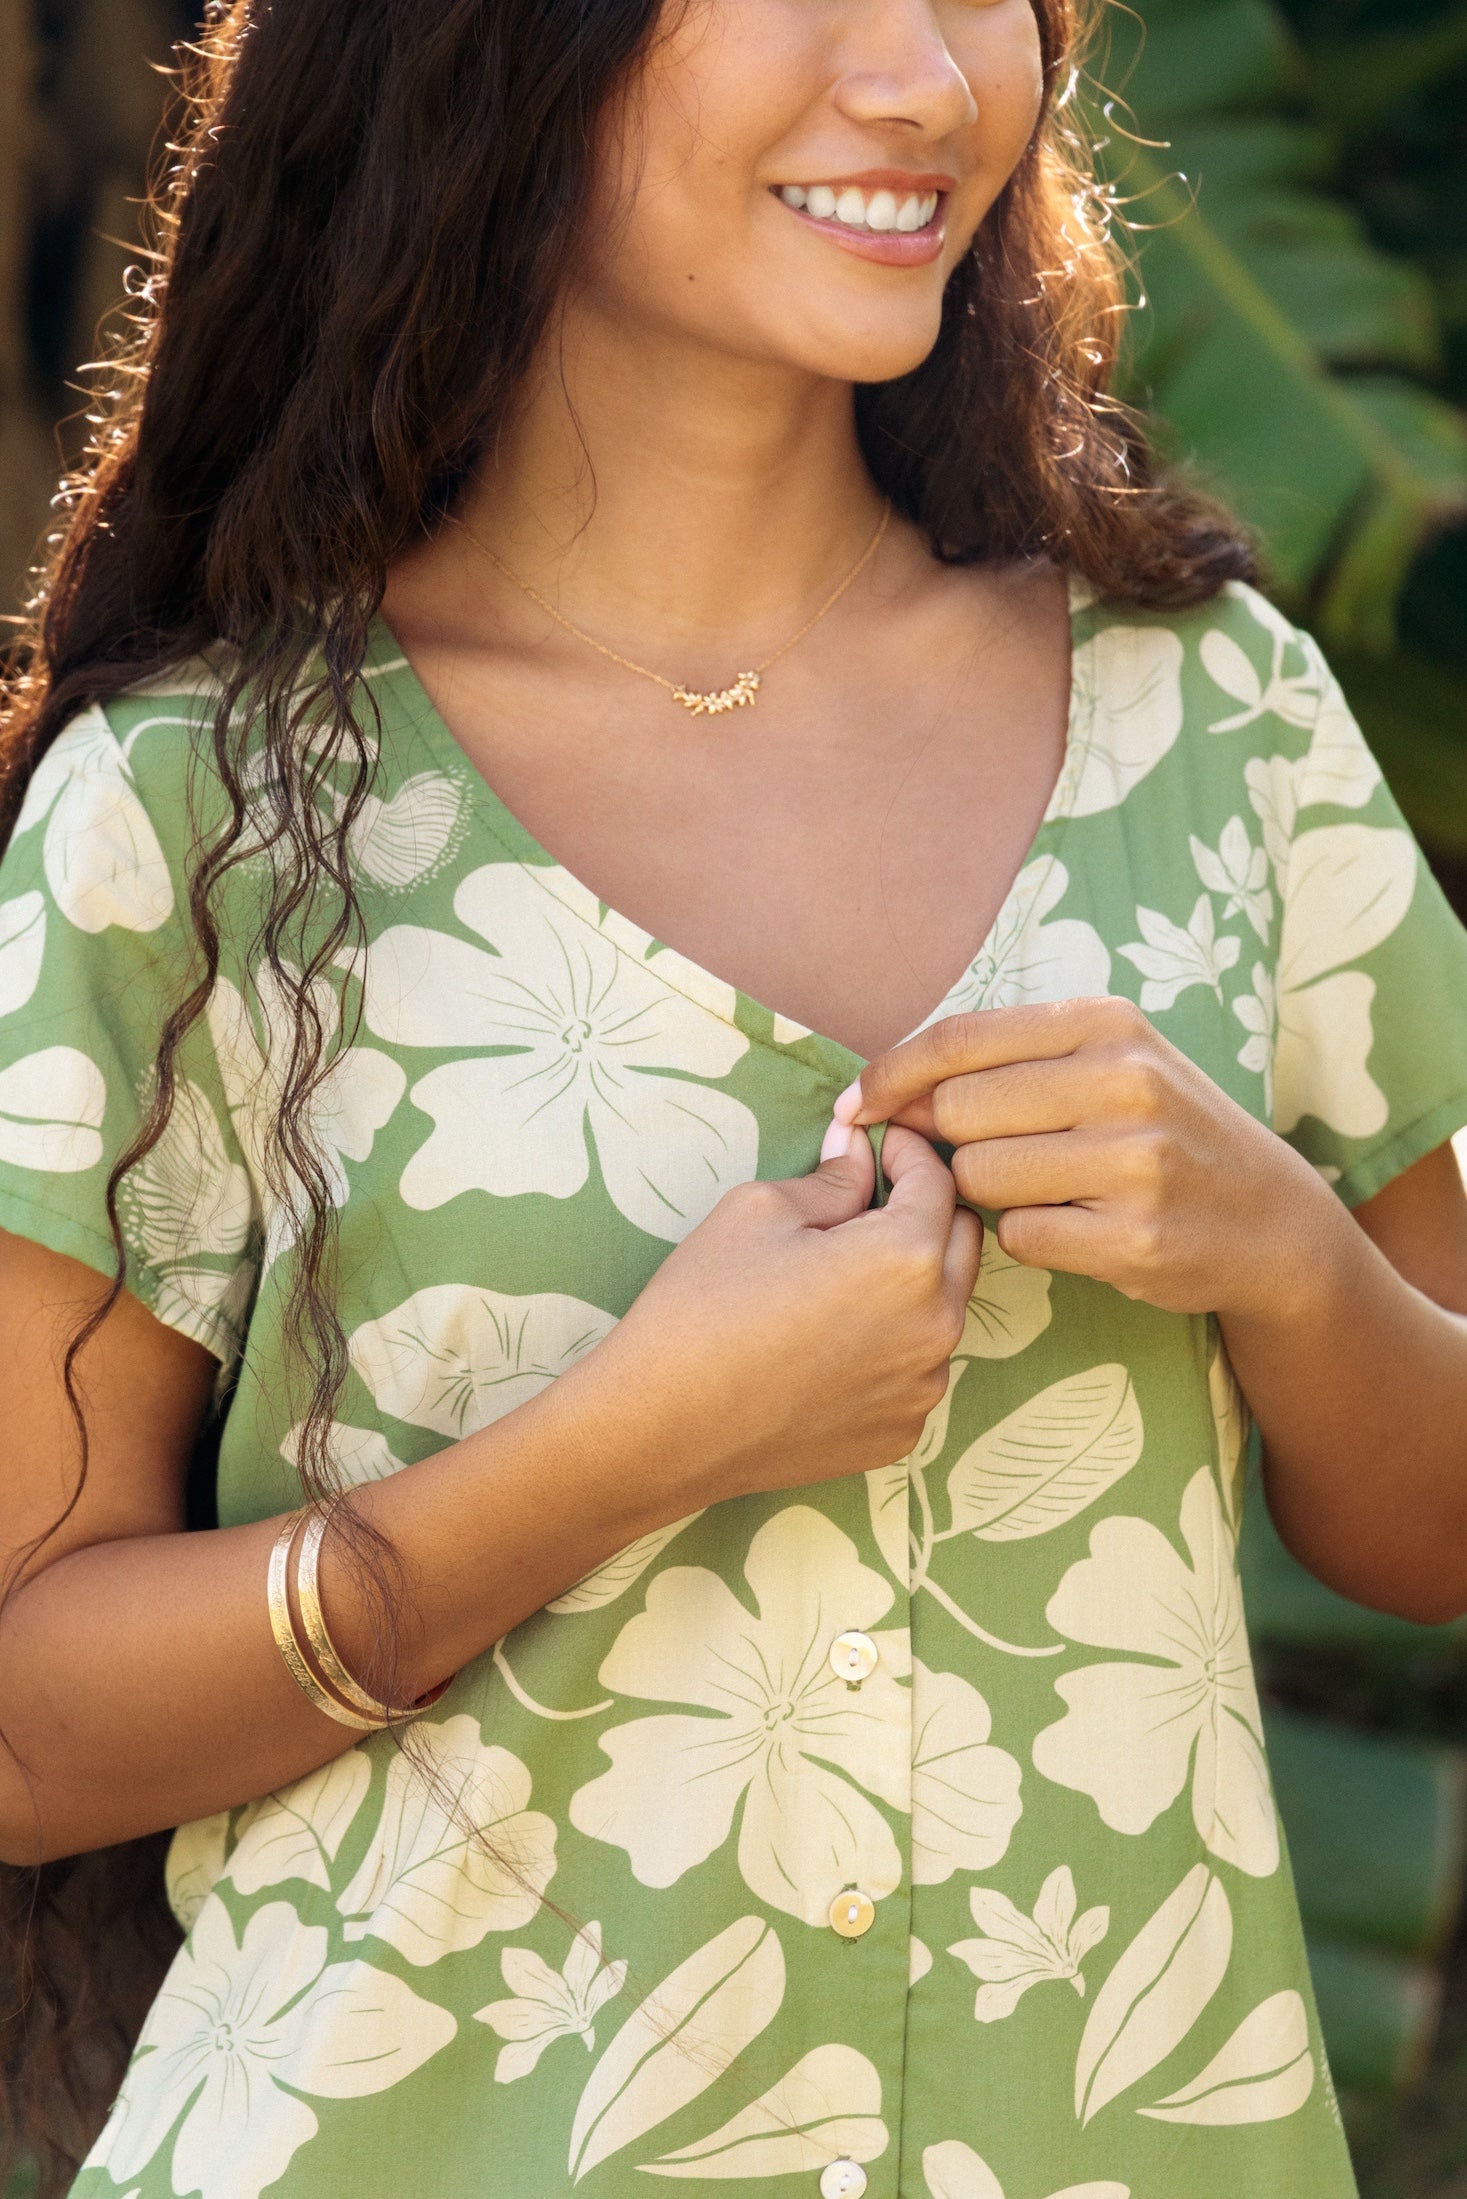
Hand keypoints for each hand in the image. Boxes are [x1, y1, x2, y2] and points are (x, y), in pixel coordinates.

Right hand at [594, 1124, 981, 1508]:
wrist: (662, 1428)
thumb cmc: (701, 1308)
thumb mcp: (759, 1211)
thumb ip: (832, 1177)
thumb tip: (860, 1151)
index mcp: (906, 1259)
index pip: (937, 1182)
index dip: (908, 1151)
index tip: (879, 1144)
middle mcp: (936, 1327)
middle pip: (963, 1243)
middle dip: (925, 1212)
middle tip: (866, 1205)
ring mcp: (923, 1389)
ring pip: (943, 1310)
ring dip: (912, 1283)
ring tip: (839, 1283)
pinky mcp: (902, 1433)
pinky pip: (917, 1369)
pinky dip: (891, 1346)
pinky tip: (829, 1345)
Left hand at [842, 997, 1338, 1318]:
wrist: (1270, 1219)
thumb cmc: (1163, 1131)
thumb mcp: (1108, 1063)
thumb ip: (1006, 1064)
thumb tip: (885, 1094)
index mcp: (1105, 1023)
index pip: (958, 1039)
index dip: (892, 1074)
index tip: (859, 1103)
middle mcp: (1124, 1082)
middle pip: (958, 1113)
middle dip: (950, 1142)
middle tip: (988, 1156)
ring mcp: (1134, 1163)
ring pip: (981, 1178)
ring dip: (988, 1194)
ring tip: (1045, 1189)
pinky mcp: (1134, 1237)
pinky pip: (1020, 1237)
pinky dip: (1029, 1237)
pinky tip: (1075, 1226)